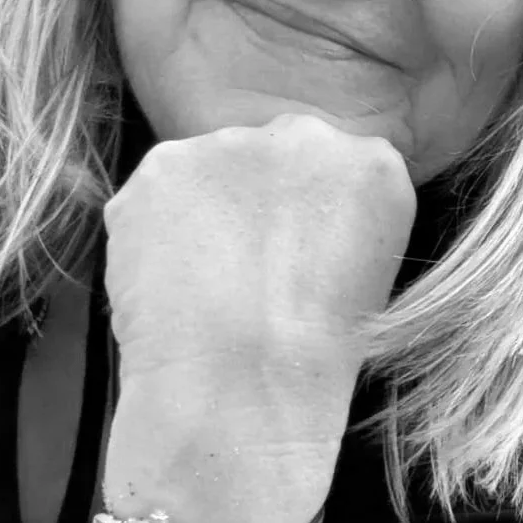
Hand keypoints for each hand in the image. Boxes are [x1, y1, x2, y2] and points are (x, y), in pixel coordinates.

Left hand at [103, 111, 416, 389]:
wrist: (240, 387)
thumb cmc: (311, 364)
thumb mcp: (368, 285)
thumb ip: (337, 226)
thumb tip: (294, 221)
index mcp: (373, 165)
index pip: (332, 171)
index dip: (303, 218)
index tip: (290, 261)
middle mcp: (307, 136)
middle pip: (268, 158)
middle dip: (250, 203)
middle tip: (240, 275)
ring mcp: (230, 144)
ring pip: (206, 173)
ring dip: (199, 217)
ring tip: (201, 288)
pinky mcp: (164, 164)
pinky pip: (152, 196)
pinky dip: (149, 235)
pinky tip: (166, 285)